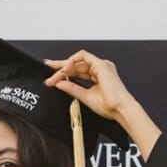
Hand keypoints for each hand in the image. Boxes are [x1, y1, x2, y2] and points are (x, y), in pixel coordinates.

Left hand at [43, 50, 161, 158]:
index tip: (52, 77)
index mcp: (98, 76)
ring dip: (64, 68)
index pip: (77, 72)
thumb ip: (72, 89)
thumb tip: (59, 83)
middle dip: (60, 68)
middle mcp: (99, 69)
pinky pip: (83, 56)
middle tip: (47, 69)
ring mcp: (100, 65)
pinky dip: (72, 61)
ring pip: (77, 61)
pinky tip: (65, 69)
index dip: (64, 73)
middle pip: (76, 65)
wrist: (119, 109)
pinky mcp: (100, 64)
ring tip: (54, 76)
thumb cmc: (109, 107)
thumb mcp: (85, 97)